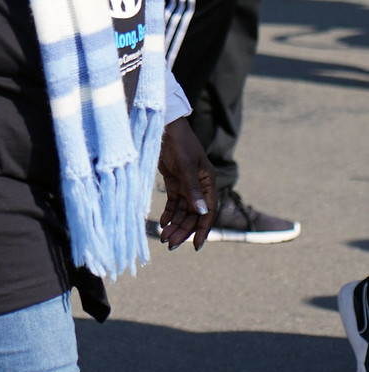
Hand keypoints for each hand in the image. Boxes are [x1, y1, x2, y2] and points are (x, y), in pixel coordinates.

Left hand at [156, 117, 216, 250]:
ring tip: (164, 238)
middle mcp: (200, 185)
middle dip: (183, 230)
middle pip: (194, 214)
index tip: (196, 246)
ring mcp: (187, 183)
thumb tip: (202, 212)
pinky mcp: (174, 180)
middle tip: (170, 245)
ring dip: (175, 224)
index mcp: (208, 181)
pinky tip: (162, 223)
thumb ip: (192, 189)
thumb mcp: (185, 165)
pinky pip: (174, 202)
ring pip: (183, 210)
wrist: (164, 125)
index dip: (203, 229)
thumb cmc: (179, 142)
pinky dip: (169, 213)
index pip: (208, 211)